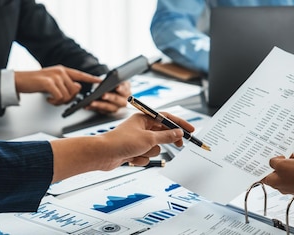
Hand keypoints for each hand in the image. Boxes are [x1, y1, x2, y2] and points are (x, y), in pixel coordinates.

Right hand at [15, 65, 101, 104]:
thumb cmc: (36, 82)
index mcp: (63, 70)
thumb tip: (78, 88)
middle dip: (68, 99)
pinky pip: (59, 97)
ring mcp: (55, 76)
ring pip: (68, 95)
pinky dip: (54, 102)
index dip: (92, 78)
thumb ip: (65, 83)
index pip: (81, 74)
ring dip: (60, 102)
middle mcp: (61, 71)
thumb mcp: (53, 81)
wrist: (19, 80)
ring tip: (51, 99)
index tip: (101, 81)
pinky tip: (48, 99)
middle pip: (75, 90)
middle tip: (58, 100)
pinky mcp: (48, 82)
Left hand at [49, 112, 192, 181]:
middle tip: (180, 145)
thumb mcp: (149, 139)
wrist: (103, 155)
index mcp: (144, 118)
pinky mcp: (134, 151)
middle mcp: (141, 127)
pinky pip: (146, 156)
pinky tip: (131, 158)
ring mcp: (137, 140)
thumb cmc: (121, 142)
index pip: (166, 118)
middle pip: (162, 133)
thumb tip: (178, 133)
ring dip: (149, 152)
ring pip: (155, 148)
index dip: (179, 124)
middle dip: (167, 141)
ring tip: (139, 152)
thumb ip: (166, 136)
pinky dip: (141, 159)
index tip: (190, 130)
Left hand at [85, 81, 131, 113]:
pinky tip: (88, 105)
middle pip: (118, 100)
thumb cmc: (112, 82)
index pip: (125, 90)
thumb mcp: (114, 79)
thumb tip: (106, 81)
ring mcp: (116, 108)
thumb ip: (114, 80)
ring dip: (100, 105)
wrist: (108, 88)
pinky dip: (94, 108)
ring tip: (92, 102)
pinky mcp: (108, 112)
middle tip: (103, 95)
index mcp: (126, 91)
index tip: (117, 87)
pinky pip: (101, 111)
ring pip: (109, 108)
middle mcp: (124, 101)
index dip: (121, 89)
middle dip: (110, 97)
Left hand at [262, 143, 293, 194]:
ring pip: (289, 164)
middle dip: (276, 159)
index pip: (263, 176)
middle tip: (274, 149)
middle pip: (277, 169)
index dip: (261, 168)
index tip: (259, 162)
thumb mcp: (280, 165)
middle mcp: (283, 182)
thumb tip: (274, 160)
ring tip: (286, 145)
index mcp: (274, 182)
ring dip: (288, 155)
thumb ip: (274, 161)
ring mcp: (293, 178)